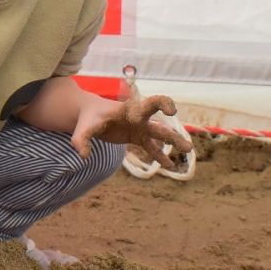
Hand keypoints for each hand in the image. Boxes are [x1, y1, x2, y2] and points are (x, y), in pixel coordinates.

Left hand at [70, 93, 191, 168]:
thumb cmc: (88, 117)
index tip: (172, 111)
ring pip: (160, 136)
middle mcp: (139, 118)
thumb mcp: (83, 127)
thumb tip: (83, 155)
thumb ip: (82, 140)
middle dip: (173, 135)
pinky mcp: (136, 136)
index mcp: (130, 110)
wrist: (88, 113)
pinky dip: (160, 156)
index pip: (150, 103)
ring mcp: (139, 127)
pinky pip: (151, 147)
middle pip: (160, 124)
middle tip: (188, 147)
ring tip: (188, 150)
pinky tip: (169, 166)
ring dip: (173, 143)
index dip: (163, 104)